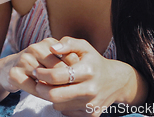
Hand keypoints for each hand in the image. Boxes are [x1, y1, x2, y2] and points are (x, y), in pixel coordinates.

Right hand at [0, 37, 77, 95]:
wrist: (9, 68)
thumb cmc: (37, 64)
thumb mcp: (52, 58)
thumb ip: (67, 60)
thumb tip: (79, 70)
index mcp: (48, 42)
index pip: (70, 57)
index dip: (76, 71)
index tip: (79, 81)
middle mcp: (35, 48)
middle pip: (59, 69)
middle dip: (66, 82)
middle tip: (72, 92)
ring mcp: (24, 60)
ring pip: (46, 79)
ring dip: (54, 90)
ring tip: (59, 95)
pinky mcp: (14, 73)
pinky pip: (34, 88)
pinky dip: (41, 94)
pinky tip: (44, 94)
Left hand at [32, 36, 146, 116]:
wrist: (117, 81)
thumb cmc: (95, 61)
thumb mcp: (84, 47)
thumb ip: (68, 43)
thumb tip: (51, 48)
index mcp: (87, 70)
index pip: (57, 76)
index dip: (43, 74)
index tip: (37, 71)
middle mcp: (90, 89)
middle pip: (55, 95)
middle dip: (41, 89)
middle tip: (37, 82)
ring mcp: (91, 104)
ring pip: (59, 105)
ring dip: (51, 97)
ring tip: (51, 87)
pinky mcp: (92, 115)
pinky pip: (67, 112)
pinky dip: (62, 104)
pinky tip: (64, 94)